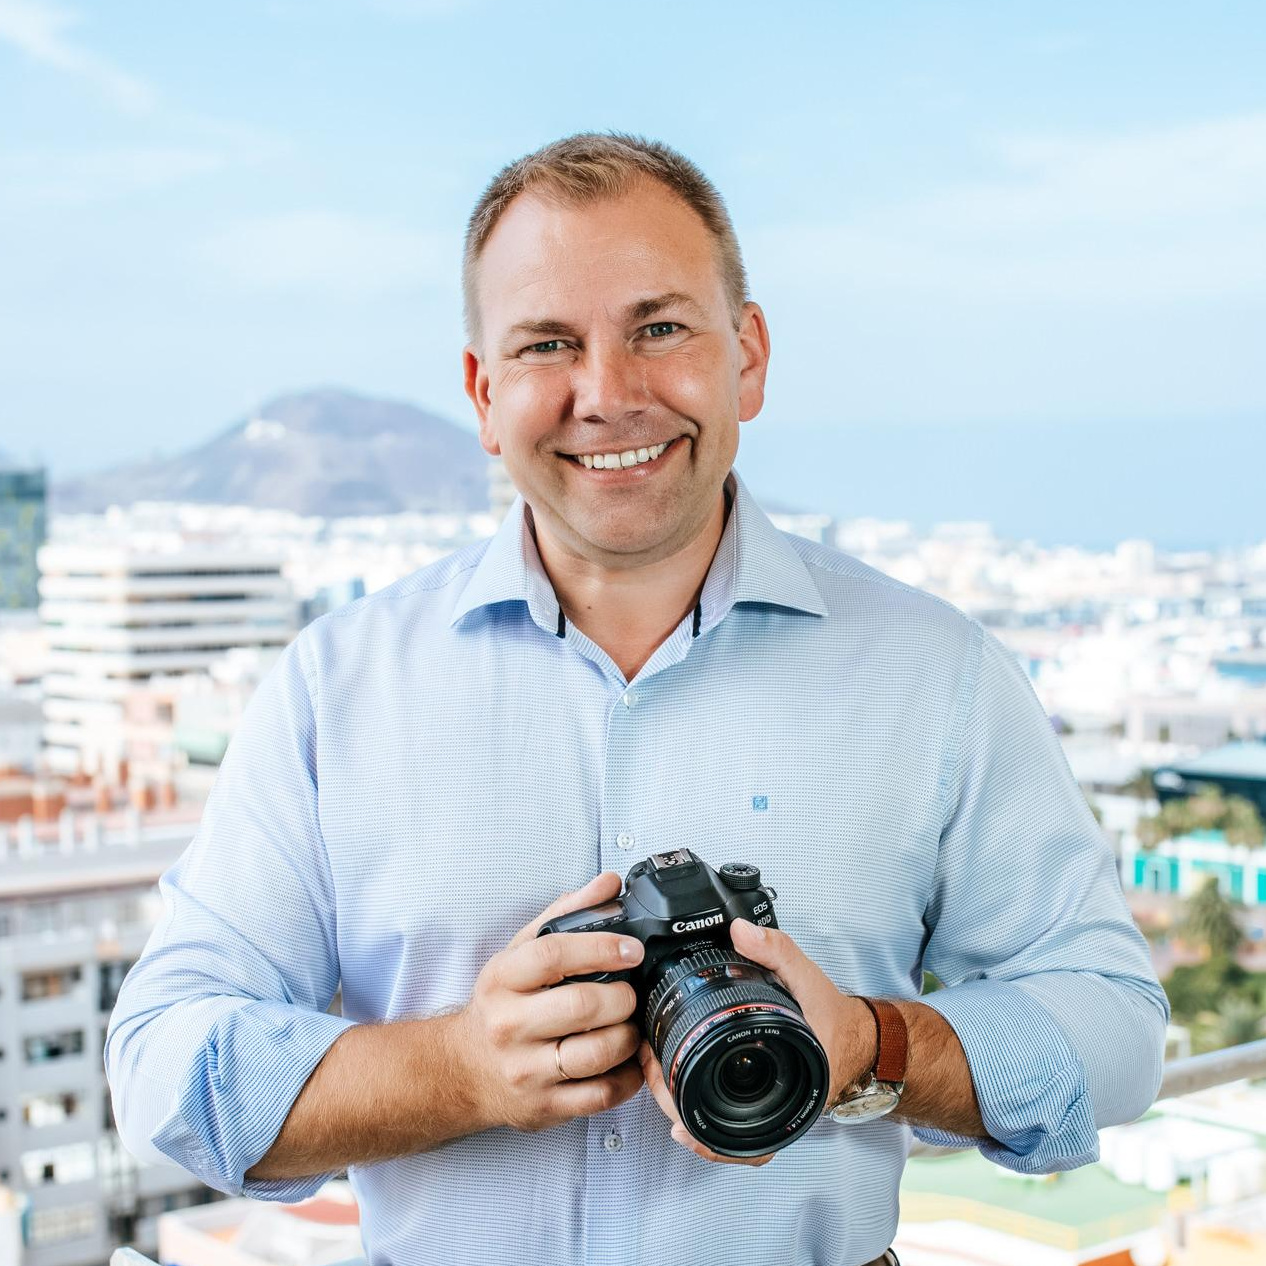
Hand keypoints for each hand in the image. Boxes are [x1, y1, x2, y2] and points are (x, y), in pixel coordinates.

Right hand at [455, 872, 647, 1133]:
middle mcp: (509, 1025)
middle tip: (633, 992)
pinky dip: (627, 1077)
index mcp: (502, 979)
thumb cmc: (502, 1003)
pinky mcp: (543, 1107)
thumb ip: (567, 913)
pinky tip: (627, 1060)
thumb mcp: (521, 952)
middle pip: (582, 1005)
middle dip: (623, 996)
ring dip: (628, 1036)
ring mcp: (525, 1070)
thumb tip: (609, 884)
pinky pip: (600, 1095)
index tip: (631, 949)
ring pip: (596, 1053)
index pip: (552, 955)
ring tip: (631, 1025)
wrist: (462, 1069)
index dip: (600, 948)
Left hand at [639, 918, 874, 1165]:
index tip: (669, 1099)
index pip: (744, 1132)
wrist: (858, 1037)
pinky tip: (679, 1103)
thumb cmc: (833, 1017)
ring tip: (656, 1077)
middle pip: (720, 1135)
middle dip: (677, 1107)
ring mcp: (770, 1111)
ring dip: (685, 1111)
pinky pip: (732, 1128)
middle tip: (652, 1072)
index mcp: (788, 1091)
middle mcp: (779, 1110)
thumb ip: (775, 951)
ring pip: (722, 1135)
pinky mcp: (763, 1102)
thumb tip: (739, 931)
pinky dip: (705, 1120)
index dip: (700, 1124)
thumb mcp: (807, 977)